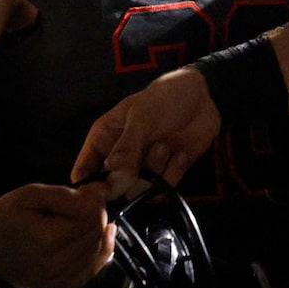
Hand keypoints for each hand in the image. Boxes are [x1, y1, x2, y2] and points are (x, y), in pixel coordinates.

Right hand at [0, 183, 114, 287]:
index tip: (86, 192)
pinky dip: (92, 255)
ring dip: (94, 236)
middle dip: (96, 218)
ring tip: (79, 221)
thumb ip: (69, 196)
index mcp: (46, 242)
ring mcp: (54, 285)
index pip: (91, 220)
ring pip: (95, 255)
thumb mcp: (33, 193)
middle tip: (83, 204)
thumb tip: (102, 194)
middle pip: (95, 238)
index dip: (95, 203)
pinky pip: (88, 273)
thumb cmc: (6, 213)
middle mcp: (52, 269)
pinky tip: (85, 240)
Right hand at [71, 67, 220, 196]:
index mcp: (104, 138)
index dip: (87, 187)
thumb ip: (127, 144)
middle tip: (140, 168)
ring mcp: (143, 167)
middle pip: (111, 189)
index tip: (102, 190)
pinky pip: (162, 189)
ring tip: (164, 145)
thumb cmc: (166, 97)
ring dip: (154, 170)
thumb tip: (110, 169)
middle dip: (127, 182)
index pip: (84, 170)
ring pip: (139, 190)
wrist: (204, 98)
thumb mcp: (143, 115)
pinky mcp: (165, 175)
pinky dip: (172, 174)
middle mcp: (120, 158)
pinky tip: (179, 153)